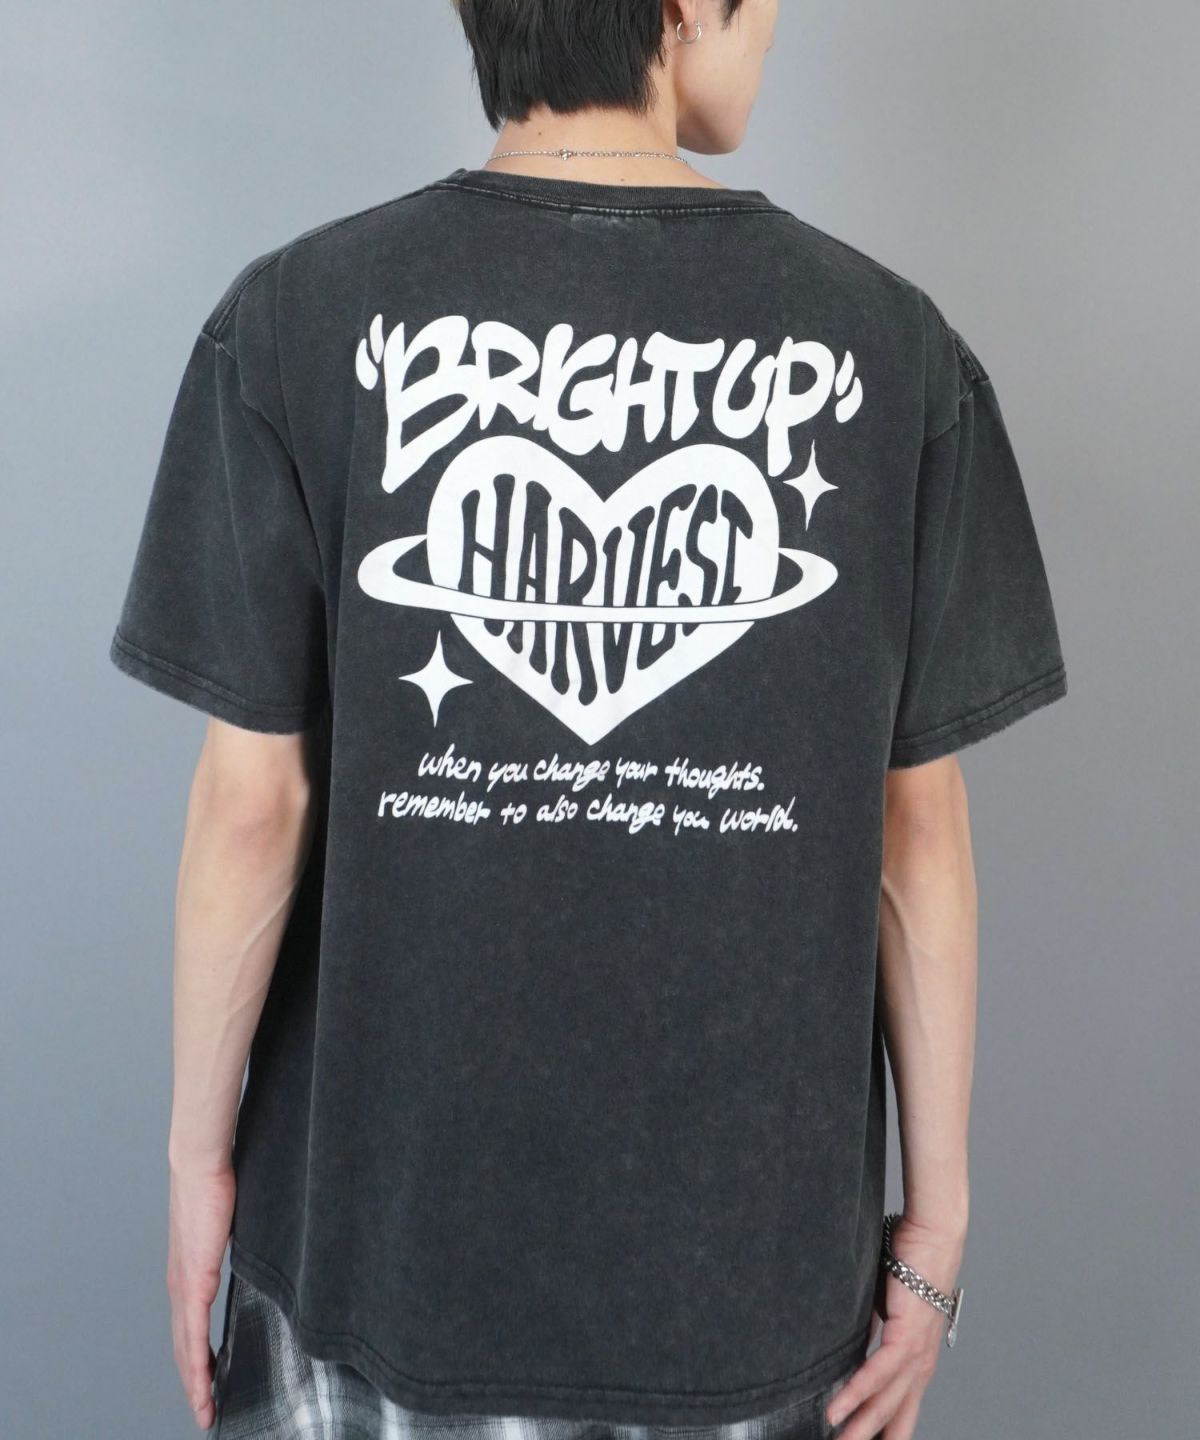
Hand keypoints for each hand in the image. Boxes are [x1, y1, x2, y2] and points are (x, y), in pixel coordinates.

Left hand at [166, 1157, 235, 1430]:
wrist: (201, 1162)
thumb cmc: (219, 1182)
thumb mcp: (232, 1224)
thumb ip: (239, 1245)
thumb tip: (260, 1252)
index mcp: (188, 1270)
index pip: (189, 1324)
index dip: (197, 1356)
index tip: (209, 1381)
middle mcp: (180, 1283)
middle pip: (183, 1345)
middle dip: (195, 1381)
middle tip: (208, 1408)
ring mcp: (183, 1283)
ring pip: (185, 1346)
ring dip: (195, 1380)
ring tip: (206, 1406)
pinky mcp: (192, 1279)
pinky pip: (192, 1332)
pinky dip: (196, 1361)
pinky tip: (203, 1381)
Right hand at [825, 1214, 964, 1438]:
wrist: (934, 1234)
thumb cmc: (912, 1260)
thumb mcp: (888, 1302)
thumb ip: (875, 1325)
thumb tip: (856, 1339)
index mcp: (918, 1356)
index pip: (903, 1405)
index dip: (888, 1429)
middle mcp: (921, 1360)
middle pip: (897, 1412)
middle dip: (874, 1436)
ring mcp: (916, 1350)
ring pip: (887, 1399)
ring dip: (861, 1425)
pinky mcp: (907, 1334)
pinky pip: (879, 1372)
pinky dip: (857, 1392)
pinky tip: (837, 1408)